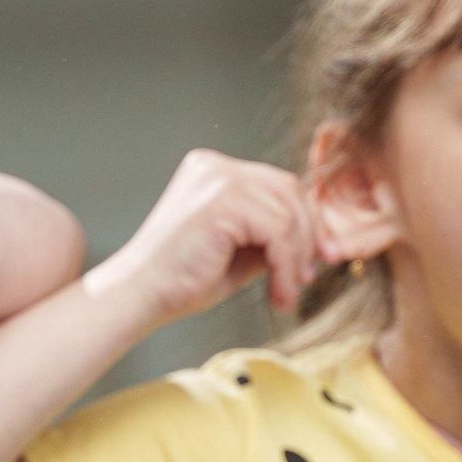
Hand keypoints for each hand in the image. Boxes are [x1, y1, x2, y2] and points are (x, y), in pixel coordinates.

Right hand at [92, 150, 320, 326]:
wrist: (141, 295)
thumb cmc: (181, 280)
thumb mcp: (239, 251)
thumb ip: (271, 236)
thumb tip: (316, 240)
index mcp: (214, 171)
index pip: (278, 185)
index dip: (308, 220)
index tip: (320, 255)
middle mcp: (215, 166)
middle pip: (289, 191)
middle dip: (310, 236)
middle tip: (309, 276)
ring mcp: (218, 178)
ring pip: (288, 214)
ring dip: (296, 260)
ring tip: (286, 292)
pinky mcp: (223, 200)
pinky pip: (278, 231)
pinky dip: (285, 266)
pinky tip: (277, 292)